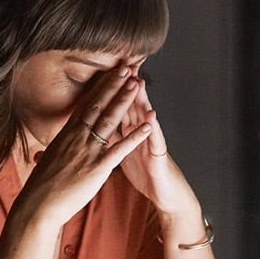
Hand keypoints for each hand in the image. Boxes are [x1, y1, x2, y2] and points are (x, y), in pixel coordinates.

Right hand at [13, 67, 152, 231]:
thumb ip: (50, 155)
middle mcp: (77, 137)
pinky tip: (148, 125)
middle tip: (128, 67)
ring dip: (125, 100)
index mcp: (66, 134)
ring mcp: (87, 150)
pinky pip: (120, 148)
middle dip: (114, 85)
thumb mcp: (45, 164)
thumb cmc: (40, 188)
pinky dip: (135, 136)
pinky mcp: (97, 167)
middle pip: (99, 105)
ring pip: (110, 120)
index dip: (100, 87)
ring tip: (137, 84)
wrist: (37, 205)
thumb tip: (41, 155)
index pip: (86, 105)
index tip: (110, 73)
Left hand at [116, 71, 200, 220]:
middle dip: (125, 87)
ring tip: (138, 82)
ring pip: (145, 118)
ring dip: (142, 100)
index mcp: (128, 132)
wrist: (165, 193)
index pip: (117, 107)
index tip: (101, 73)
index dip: (110, 92)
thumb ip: (112, 137)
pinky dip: (153, 128)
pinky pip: (155, 140)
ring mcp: (151, 142)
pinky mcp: (159, 155)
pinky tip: (152, 116)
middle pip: (131, 106)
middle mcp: (140, 133)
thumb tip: (95, 125)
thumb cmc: (144, 172)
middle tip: (121, 65)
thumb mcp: (123, 153)